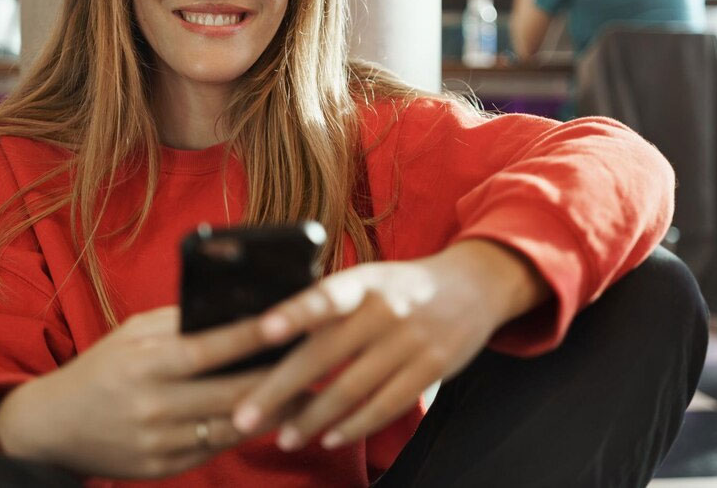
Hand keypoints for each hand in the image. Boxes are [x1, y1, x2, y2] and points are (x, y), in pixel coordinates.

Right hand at [0, 306, 293, 478]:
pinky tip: (273, 417)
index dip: (253, 336)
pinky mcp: (162, 469)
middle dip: (281, 380)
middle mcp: (152, 406)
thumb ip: (179, 323)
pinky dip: (247, 430)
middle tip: (321, 364)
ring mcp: (158, 443)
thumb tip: (235, 307)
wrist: (52, 428)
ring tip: (311, 393)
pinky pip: (217, 448)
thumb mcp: (132, 335)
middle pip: (232, 394)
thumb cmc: (102, 368)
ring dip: (275, 410)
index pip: (209, 348)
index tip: (290, 322)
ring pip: (232, 426)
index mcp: (144, 364)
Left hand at [231, 240, 547, 451]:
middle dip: (279, 389)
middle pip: (324, 354)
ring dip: (312, 418)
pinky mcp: (432, 368)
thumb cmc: (402, 286)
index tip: (262, 331)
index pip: (325, 295)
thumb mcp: (369, 278)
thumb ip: (328, 302)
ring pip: (352, 389)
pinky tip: (330, 437)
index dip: (294, 312)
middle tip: (242, 416)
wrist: (474, 285)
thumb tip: (268, 332)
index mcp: (363, 282)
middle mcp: (385, 309)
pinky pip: (386, 405)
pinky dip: (355, 426)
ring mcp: (411, 340)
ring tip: (283, 437)